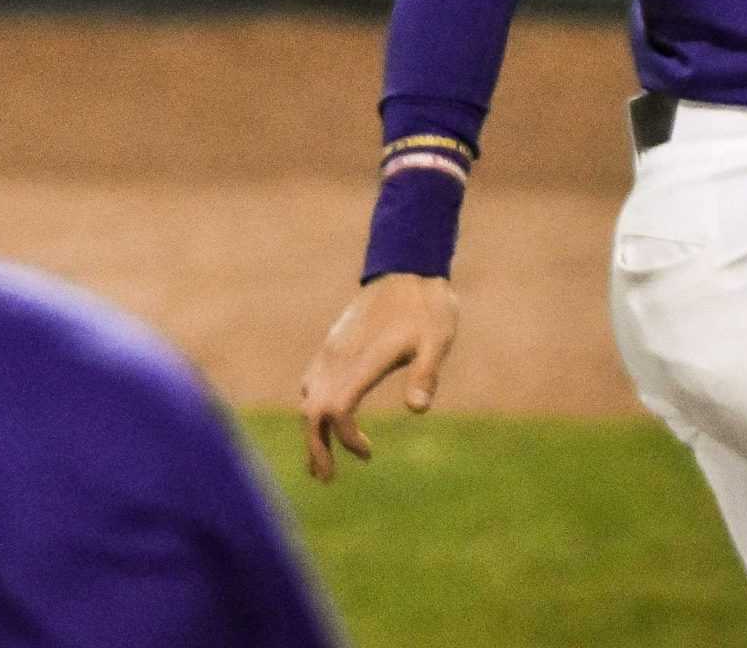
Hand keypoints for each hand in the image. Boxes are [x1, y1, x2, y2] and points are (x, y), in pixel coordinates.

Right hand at [298, 273, 459, 481]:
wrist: (409, 268)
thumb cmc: (428, 307)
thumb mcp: (437, 339)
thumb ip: (426, 373)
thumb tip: (418, 410)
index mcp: (363, 360)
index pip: (337, 410)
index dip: (345, 438)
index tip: (368, 452)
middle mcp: (339, 356)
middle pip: (312, 411)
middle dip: (316, 448)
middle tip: (327, 479)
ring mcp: (332, 349)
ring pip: (308, 398)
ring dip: (312, 431)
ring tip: (322, 462)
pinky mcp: (332, 343)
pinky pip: (311, 381)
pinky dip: (313, 407)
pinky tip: (325, 419)